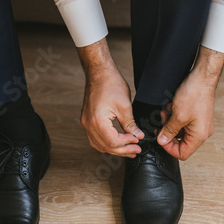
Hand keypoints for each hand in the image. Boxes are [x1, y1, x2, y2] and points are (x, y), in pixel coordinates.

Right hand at [78, 39, 143, 157]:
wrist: (99, 72)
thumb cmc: (110, 84)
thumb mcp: (125, 106)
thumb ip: (130, 124)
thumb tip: (137, 136)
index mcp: (98, 121)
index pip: (113, 142)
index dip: (127, 144)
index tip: (137, 141)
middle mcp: (89, 124)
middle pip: (106, 146)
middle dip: (122, 150)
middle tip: (136, 150)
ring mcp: (86, 122)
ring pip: (99, 145)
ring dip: (114, 149)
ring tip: (128, 150)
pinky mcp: (87, 120)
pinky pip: (94, 138)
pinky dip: (106, 143)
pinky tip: (116, 143)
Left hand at [157, 46, 223, 159]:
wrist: (202, 77)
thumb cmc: (194, 95)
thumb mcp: (177, 116)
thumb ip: (168, 131)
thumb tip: (162, 141)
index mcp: (199, 136)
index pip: (182, 153)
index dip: (168, 148)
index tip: (160, 139)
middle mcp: (202, 132)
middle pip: (181, 143)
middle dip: (167, 133)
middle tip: (160, 124)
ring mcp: (200, 124)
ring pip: (180, 132)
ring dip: (169, 124)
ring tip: (165, 112)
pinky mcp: (197, 116)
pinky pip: (183, 123)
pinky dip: (174, 118)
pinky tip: (170, 108)